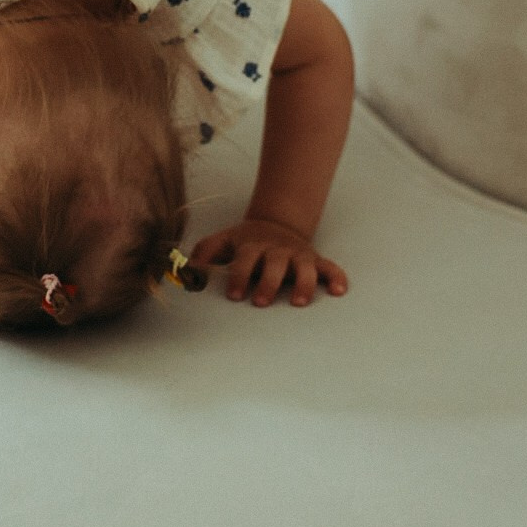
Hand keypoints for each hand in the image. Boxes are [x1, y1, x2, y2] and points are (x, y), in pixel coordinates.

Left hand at [189, 217, 347, 307]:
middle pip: (274, 264)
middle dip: (268, 283)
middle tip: (260, 302)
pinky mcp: (314, 260)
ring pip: (304, 268)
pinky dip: (336, 277)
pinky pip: (330, 267)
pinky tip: (339, 292)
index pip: (245, 260)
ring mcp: (297, 255)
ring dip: (303, 284)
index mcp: (252, 246)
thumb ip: (204, 254)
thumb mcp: (222, 241)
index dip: (239, 276)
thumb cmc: (245, 242)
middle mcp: (276, 250)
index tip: (234, 295)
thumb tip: (187, 272)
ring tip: (299, 303)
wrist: (275, 223)